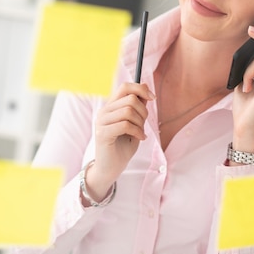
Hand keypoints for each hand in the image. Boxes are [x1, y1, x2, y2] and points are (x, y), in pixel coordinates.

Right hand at [87, 83, 153, 200]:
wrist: (111, 167)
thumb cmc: (123, 145)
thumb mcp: (135, 123)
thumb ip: (138, 107)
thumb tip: (145, 87)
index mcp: (111, 106)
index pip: (125, 87)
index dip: (141, 89)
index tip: (152, 98)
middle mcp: (104, 111)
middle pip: (130, 99)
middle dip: (143, 112)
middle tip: (143, 125)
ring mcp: (101, 122)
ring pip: (128, 111)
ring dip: (140, 123)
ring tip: (140, 133)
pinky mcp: (102, 133)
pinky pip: (125, 125)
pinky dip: (137, 131)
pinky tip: (140, 138)